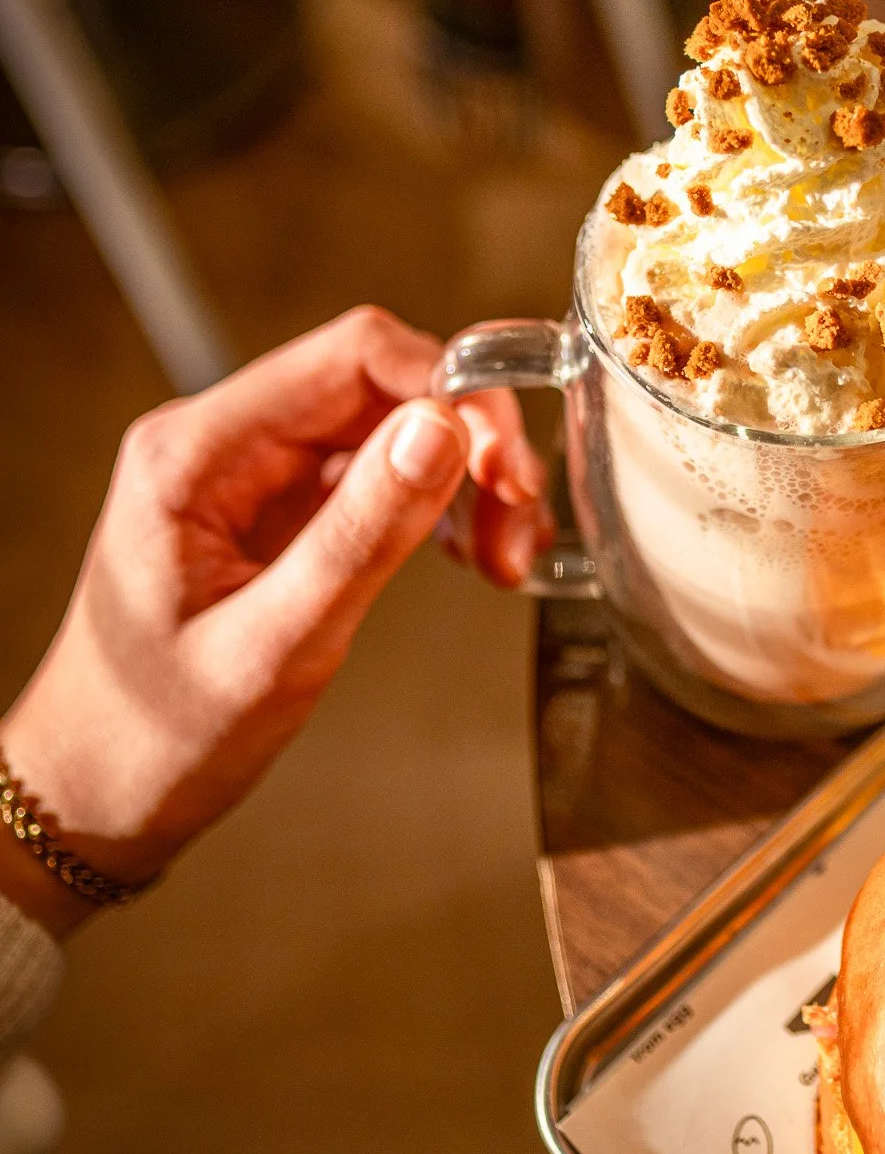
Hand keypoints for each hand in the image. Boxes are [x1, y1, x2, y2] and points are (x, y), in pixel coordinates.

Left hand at [0, 307, 552, 933]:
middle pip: (383, 386)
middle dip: (469, 443)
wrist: (94, 797)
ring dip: (463, 480)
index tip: (505, 465)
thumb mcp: (273, 645)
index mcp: (196, 452)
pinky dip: (436, 510)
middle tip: (520, 521)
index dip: (450, 391)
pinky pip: (376, 479)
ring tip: (505, 554)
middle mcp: (223, 443)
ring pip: (391, 431)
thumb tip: (443, 431)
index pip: (354, 355)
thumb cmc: (154, 737)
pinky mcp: (277, 514)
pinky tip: (470, 554)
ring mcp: (251, 476)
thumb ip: (360, 535)